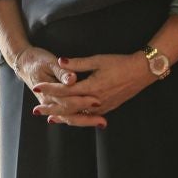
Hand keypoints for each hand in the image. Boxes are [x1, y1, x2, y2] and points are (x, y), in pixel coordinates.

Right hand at [8, 45, 99, 124]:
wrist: (24, 63)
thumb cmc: (37, 60)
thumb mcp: (49, 62)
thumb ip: (62, 71)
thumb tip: (72, 79)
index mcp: (48, 92)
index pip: (68, 101)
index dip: (83, 102)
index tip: (97, 101)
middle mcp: (49, 102)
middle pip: (70, 114)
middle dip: (87, 118)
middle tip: (103, 121)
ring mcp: (51, 104)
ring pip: (69, 117)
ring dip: (85, 121)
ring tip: (101, 123)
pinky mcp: (55, 104)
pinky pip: (68, 115)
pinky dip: (79, 118)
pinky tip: (92, 120)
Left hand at [41, 52, 158, 127]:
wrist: (141, 72)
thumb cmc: (120, 63)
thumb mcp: (98, 60)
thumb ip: (77, 63)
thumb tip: (60, 61)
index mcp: (91, 87)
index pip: (64, 90)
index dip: (49, 89)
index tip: (36, 87)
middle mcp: (95, 100)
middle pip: (68, 107)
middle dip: (51, 108)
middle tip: (36, 111)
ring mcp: (102, 106)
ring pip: (78, 115)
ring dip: (63, 116)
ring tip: (50, 118)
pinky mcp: (108, 108)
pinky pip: (88, 116)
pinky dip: (77, 117)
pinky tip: (71, 117)